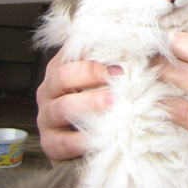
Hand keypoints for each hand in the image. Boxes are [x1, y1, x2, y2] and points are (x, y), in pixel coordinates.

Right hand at [35, 46, 114, 163]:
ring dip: (90, 104)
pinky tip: (102, 136)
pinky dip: (83, 140)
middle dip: (91, 75)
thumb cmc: (103, 102)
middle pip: (63, 76)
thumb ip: (114, 61)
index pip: (72, 51)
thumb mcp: (106, 78)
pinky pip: (63, 142)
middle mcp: (49, 90)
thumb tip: (141, 44)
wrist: (89, 142)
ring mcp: (46, 117)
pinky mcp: (50, 144)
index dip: (95, 50)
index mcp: (61, 67)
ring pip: (62, 108)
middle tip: (119, 78)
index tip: (120, 56)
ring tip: (114, 103)